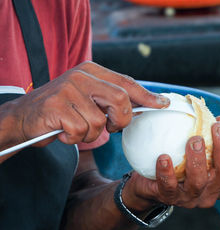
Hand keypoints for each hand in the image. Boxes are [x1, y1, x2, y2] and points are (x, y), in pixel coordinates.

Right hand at [5, 61, 168, 146]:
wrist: (24, 116)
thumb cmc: (63, 110)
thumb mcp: (88, 98)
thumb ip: (111, 98)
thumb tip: (145, 104)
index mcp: (92, 70)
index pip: (126, 83)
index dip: (147, 95)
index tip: (162, 104)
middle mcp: (81, 76)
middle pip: (120, 101)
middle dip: (121, 120)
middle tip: (111, 127)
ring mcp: (68, 89)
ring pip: (100, 121)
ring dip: (92, 134)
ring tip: (77, 128)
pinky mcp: (57, 106)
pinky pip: (81, 131)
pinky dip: (75, 138)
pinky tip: (64, 132)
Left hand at [122, 116, 219, 210]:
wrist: (152, 184)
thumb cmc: (183, 164)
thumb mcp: (202, 153)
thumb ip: (213, 139)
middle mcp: (211, 193)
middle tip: (216, 127)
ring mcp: (191, 198)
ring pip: (199, 181)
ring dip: (197, 158)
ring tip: (193, 140)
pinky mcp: (169, 198)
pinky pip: (169, 187)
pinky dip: (167, 172)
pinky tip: (164, 157)